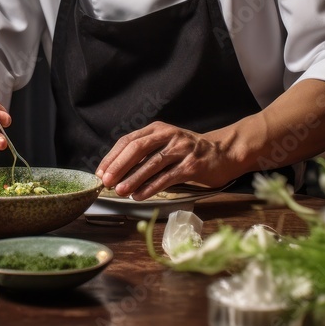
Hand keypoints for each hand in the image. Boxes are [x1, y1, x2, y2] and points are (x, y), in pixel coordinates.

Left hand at [95, 121, 238, 199]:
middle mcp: (168, 135)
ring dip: (133, 179)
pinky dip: (151, 187)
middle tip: (106, 181)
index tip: (101, 172)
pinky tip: (140, 195)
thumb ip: (145, 154)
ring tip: (120, 191)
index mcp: (157, 129)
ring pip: (152, 163)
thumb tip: (116, 173)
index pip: (128, 140)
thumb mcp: (165, 145)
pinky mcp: (192, 165)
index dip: (112, 157)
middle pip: (137, 148)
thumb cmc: (189, 152)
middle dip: (119, 166)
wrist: (223, 153)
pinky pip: (167, 177)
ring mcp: (181, 149)